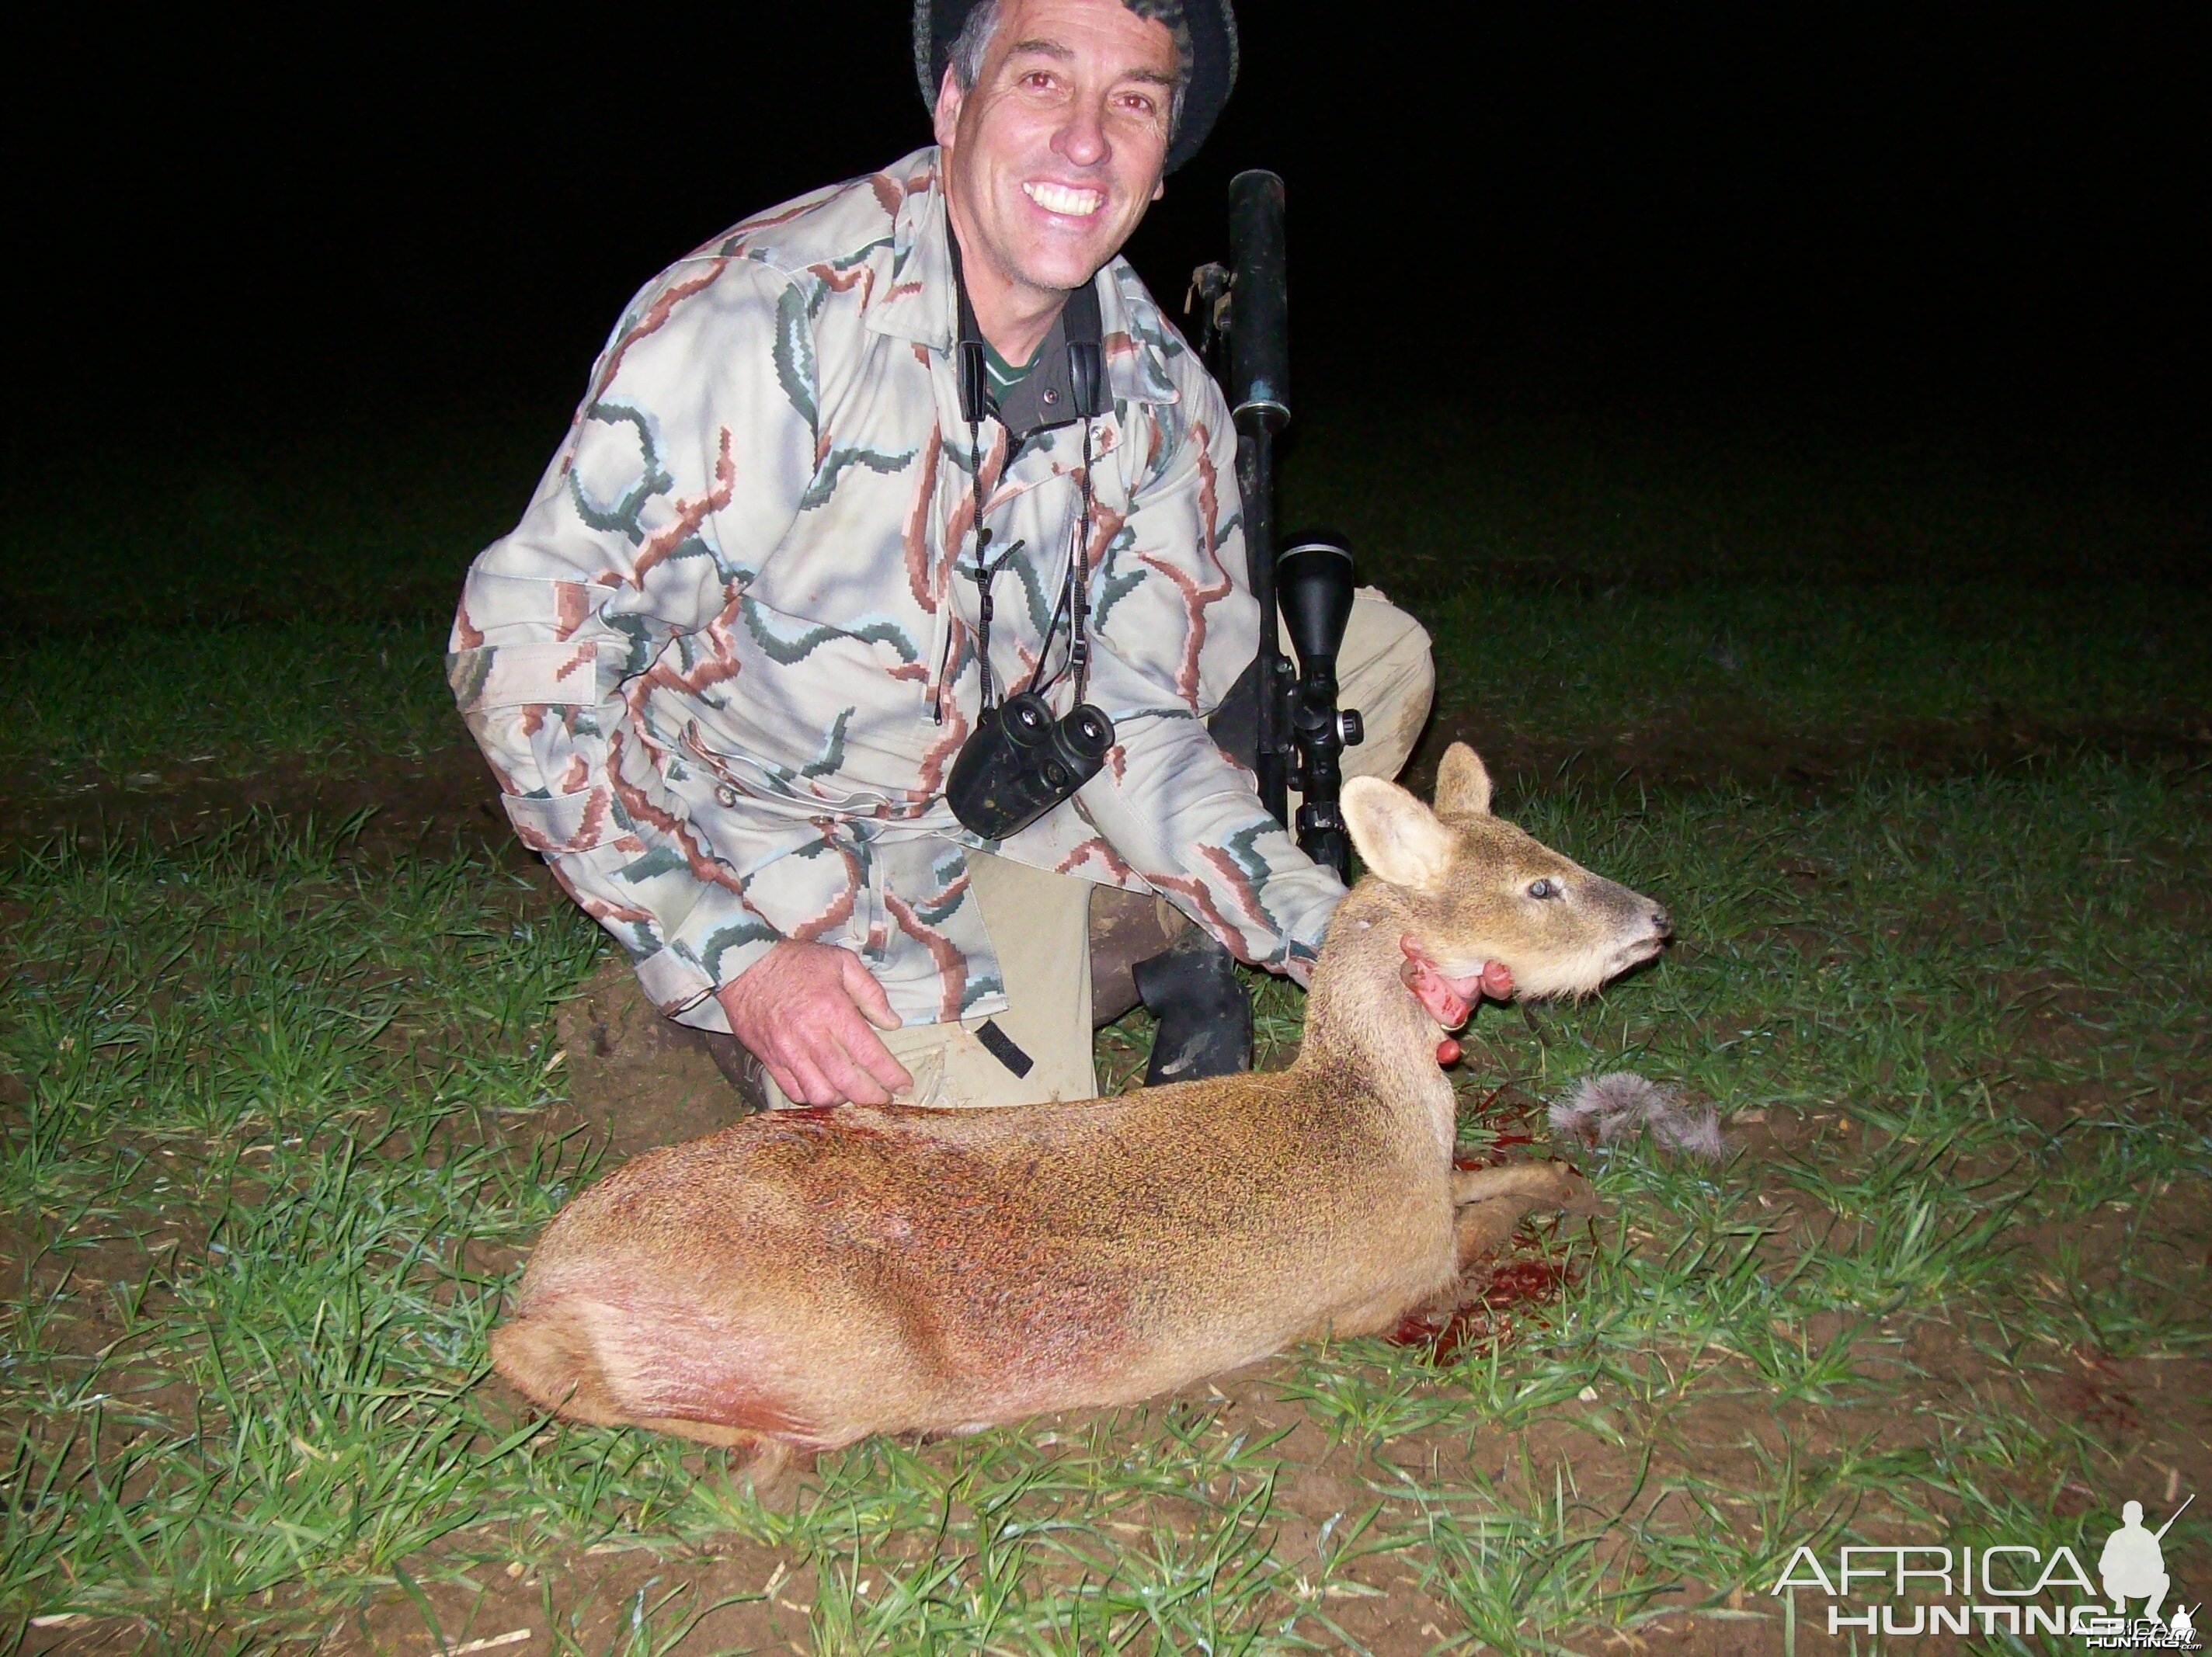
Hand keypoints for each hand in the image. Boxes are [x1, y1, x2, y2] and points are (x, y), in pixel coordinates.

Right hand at [716, 942, 913, 1105]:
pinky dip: (812, 1096)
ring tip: (853, 1092)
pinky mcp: (769, 1060)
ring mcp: (787, 1053)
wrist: (744, 965)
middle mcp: (811, 1038)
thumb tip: (892, 1022)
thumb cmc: (797, 961)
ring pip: (820, 1095)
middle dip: (872, 1097)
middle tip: (885, 1098)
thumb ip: (871, 992)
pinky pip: (793, 1092)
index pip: (869, 1055)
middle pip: (848, 1083)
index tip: (904, 1085)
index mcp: (834, 1012)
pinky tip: (824, 1087)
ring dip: (842, 1099)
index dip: (891, 1076)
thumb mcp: (842, 962)